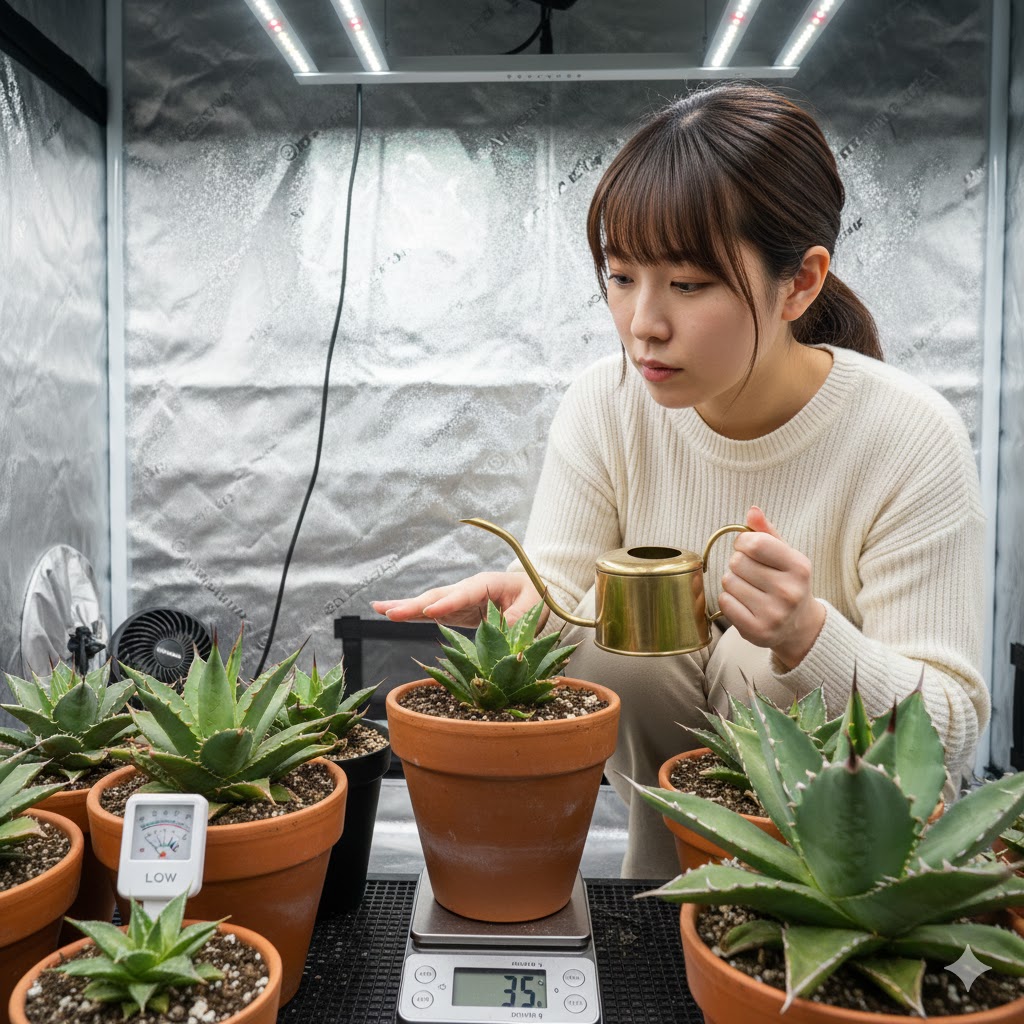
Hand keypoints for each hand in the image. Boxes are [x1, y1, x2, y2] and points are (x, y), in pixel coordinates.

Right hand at [371, 572, 545, 628]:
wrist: (532, 593)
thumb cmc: (535, 598)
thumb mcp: (533, 608)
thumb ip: (516, 620)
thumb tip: (497, 634)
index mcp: (488, 584)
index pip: (465, 594)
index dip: (448, 603)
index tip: (429, 611)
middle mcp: (468, 589)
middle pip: (438, 596)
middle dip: (414, 604)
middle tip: (389, 612)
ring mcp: (459, 599)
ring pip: (428, 602)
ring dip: (404, 606)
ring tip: (378, 608)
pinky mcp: (455, 610)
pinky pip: (430, 611)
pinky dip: (411, 613)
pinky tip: (391, 614)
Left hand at [717, 506, 825, 669]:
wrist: (797, 625)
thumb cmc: (786, 582)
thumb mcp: (784, 555)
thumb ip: (766, 532)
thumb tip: (752, 510)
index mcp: (799, 567)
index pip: (753, 543)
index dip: (743, 543)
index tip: (749, 549)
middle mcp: (790, 592)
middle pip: (736, 562)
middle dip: (738, 564)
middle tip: (752, 574)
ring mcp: (774, 614)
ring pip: (728, 582)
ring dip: (732, 582)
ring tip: (750, 590)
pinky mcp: (757, 631)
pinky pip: (724, 602)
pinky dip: (729, 600)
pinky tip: (745, 604)